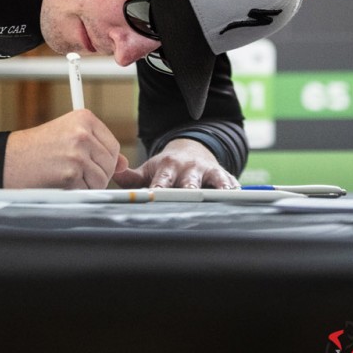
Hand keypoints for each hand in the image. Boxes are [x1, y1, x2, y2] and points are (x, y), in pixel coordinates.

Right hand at [3, 109, 127, 189]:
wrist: (8, 159)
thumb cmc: (35, 148)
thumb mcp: (67, 136)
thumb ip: (96, 146)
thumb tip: (123, 163)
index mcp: (84, 118)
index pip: (113, 144)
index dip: (105, 159)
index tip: (91, 162)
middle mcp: (82, 133)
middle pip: (110, 163)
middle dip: (97, 173)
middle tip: (75, 172)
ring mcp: (77, 154)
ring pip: (102, 179)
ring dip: (87, 184)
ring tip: (66, 176)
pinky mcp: (71, 174)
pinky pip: (88, 190)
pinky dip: (76, 192)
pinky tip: (60, 182)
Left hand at [114, 137, 236, 189]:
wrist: (191, 149)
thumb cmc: (167, 167)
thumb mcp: (149, 169)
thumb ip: (132, 177)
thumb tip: (115, 175)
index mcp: (167, 167)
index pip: (162, 182)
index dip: (159, 191)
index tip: (156, 199)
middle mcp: (188, 168)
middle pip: (188, 184)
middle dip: (188, 193)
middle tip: (187, 203)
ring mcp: (207, 171)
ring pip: (212, 183)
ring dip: (216, 191)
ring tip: (220, 200)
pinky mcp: (223, 175)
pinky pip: (230, 183)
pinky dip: (234, 190)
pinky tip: (238, 198)